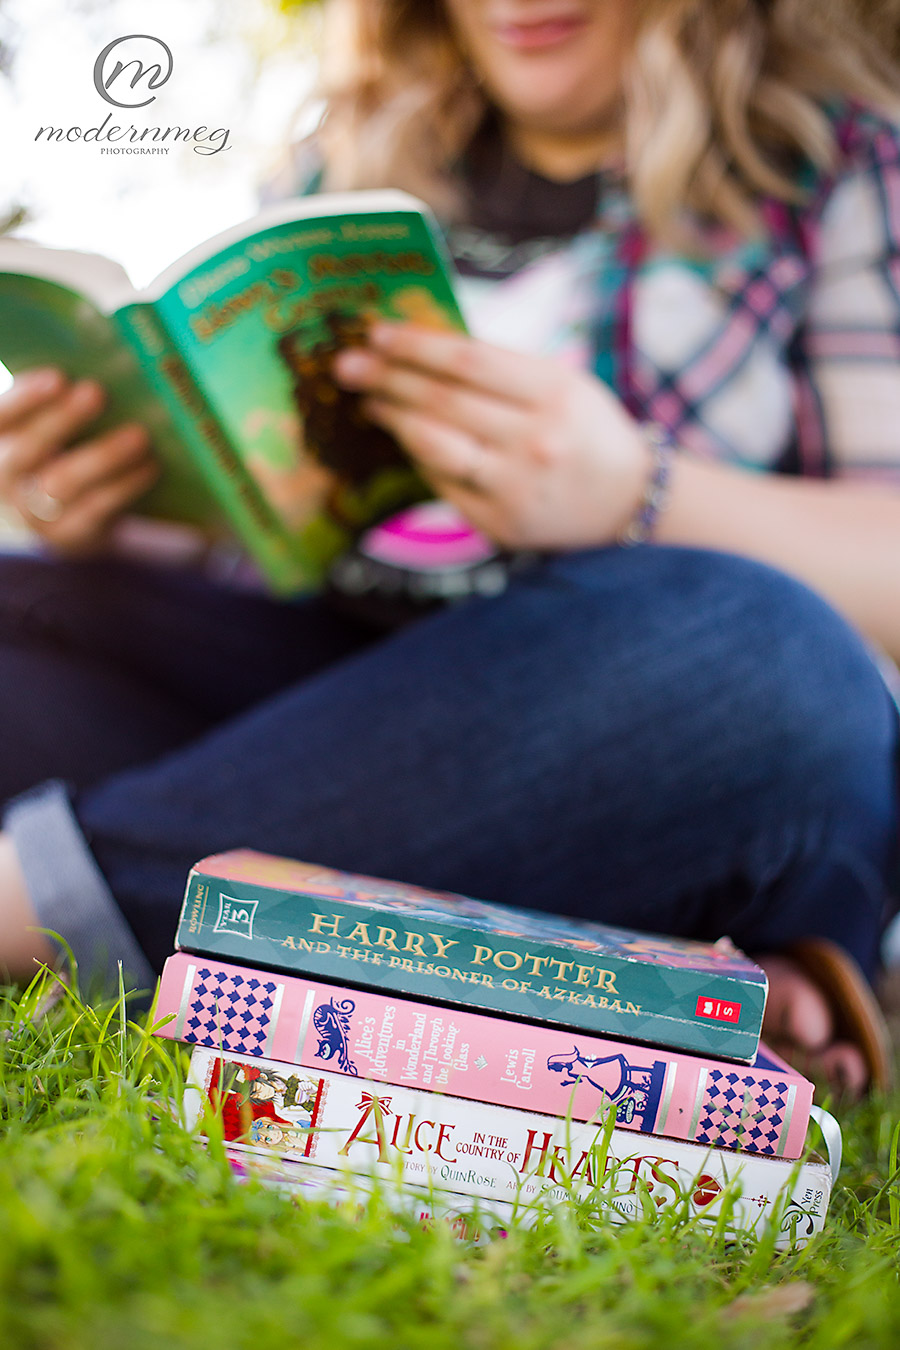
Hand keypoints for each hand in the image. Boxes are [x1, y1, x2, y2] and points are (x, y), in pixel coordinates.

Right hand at [0, 368, 158, 554]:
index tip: (59, 376)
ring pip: (62, 484)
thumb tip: (112, 366)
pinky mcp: (66, 537)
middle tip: (97, 392)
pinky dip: (124, 486)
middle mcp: (4, 480)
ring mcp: (32, 514)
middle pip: (25, 451)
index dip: (25, 397)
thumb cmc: (54, 456)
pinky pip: (94, 510)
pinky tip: (149, 465)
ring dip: (103, 456)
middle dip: (61, 420)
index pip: (1, 417)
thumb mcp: (46, 430)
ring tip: (139, 434)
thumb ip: (59, 404)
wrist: (53, 521)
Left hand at [332, 322, 650, 550]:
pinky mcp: (501, 524)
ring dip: (394, 420)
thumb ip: (500, 369)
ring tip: (369, 402)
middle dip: (387, 379)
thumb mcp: (561, 384)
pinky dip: (420, 458)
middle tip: (348, 365)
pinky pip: (443, 484)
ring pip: (434, 445)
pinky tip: (406, 439)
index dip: (415, 345)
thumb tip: (421, 347)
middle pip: (442, 401)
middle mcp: (534, 440)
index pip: (467, 361)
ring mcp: (515, 487)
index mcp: (553, 392)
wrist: (629, 501)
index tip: (376, 333)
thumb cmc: (585, 430)